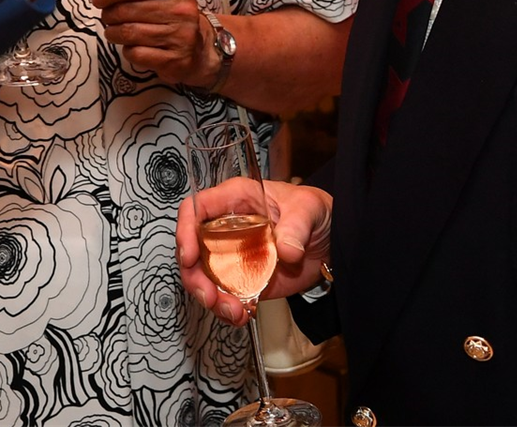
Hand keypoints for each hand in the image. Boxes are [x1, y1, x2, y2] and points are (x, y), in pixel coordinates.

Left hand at [91, 0, 215, 87]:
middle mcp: (181, 9)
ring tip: (114, 32)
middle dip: (108, 14)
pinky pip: (136, 53)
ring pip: (128, 33)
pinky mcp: (175, 60)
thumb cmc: (170, 13)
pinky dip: (128, 50)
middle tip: (107, 17)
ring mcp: (180, 35)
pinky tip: (132, 46)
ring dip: (113, 33)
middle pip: (125, 10)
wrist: (200, 47)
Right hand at [177, 179, 332, 324]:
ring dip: (211, 299)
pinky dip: (228, 310)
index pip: (195, 209)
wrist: (331, 240)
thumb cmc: (314, 211)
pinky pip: (225, 295)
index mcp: (234, 200)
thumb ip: (297, 226)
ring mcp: (231, 255)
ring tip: (234, 312)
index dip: (185, 231)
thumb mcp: (308, 209)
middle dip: (195, 277)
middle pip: (192, 250)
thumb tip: (286, 250)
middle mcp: (225, 228)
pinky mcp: (242, 278)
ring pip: (204, 278)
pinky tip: (242, 316)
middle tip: (210, 297)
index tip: (190, 257)